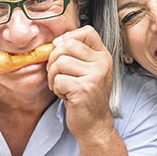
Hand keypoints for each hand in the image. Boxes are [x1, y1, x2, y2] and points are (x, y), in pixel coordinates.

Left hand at [46, 25, 113, 140]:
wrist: (94, 124)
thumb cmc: (86, 97)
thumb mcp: (87, 71)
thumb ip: (76, 54)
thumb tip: (55, 42)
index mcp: (103, 56)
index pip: (87, 31)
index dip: (68, 37)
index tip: (60, 48)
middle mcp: (102, 63)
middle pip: (67, 45)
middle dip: (54, 59)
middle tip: (56, 73)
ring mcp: (94, 76)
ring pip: (59, 62)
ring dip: (53, 76)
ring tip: (62, 86)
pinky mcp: (84, 89)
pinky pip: (58, 80)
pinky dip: (56, 89)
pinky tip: (66, 96)